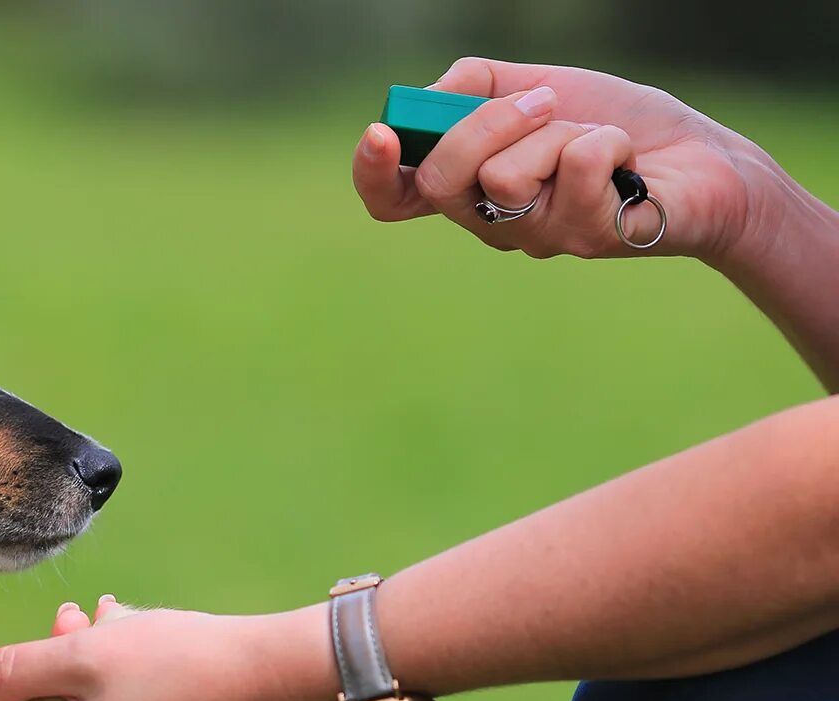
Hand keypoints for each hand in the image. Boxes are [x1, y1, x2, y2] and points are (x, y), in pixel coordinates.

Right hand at [353, 57, 771, 262]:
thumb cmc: (615, 123)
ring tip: (595, 139)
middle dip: (486, 124)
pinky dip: (608, 140)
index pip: (394, 198)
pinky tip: (629, 161)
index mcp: (469, 187)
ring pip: (506, 176)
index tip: (382, 134)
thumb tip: (429, 99)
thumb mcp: (538, 86)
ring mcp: (537, 238)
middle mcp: (492, 222)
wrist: (704, 158)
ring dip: (560, 131)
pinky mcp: (587, 239)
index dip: (373, 174)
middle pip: (440, 182)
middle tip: (542, 102)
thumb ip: (475, 86)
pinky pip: (575, 168)